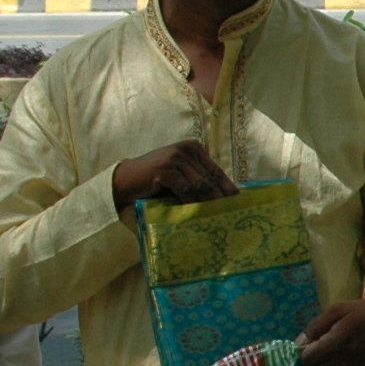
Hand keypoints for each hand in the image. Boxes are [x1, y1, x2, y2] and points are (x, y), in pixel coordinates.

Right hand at [111, 140, 238, 211]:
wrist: (126, 180)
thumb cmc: (157, 180)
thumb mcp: (182, 175)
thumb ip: (199, 179)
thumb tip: (224, 197)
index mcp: (194, 148)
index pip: (216, 170)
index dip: (228, 187)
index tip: (238, 202)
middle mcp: (186, 149)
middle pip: (209, 179)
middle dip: (219, 198)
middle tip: (228, 214)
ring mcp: (175, 158)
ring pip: (200, 185)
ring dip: (207, 203)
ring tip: (215, 217)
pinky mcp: (164, 169)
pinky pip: (185, 190)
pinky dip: (191, 203)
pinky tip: (195, 214)